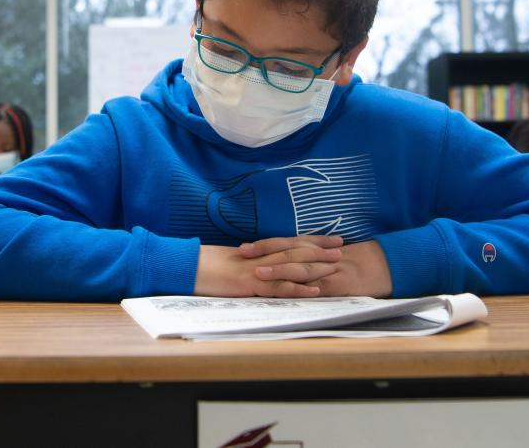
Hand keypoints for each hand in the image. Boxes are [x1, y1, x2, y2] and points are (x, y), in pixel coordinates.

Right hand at [194, 235, 342, 297]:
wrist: (186, 266)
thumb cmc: (204, 266)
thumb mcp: (231, 262)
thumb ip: (250, 262)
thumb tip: (263, 265)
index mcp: (257, 251)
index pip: (289, 243)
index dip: (312, 240)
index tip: (331, 239)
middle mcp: (260, 257)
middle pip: (296, 251)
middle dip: (320, 250)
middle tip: (342, 248)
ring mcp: (257, 270)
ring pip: (292, 267)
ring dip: (316, 266)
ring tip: (336, 265)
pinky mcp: (250, 285)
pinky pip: (278, 288)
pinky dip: (298, 289)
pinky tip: (314, 290)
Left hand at [245, 237, 391, 297]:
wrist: (390, 264)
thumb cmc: (359, 263)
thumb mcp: (331, 257)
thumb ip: (310, 258)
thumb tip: (283, 262)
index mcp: (317, 249)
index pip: (287, 244)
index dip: (265, 245)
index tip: (245, 247)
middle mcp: (321, 257)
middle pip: (290, 252)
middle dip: (265, 254)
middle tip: (243, 256)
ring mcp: (331, 271)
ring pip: (302, 269)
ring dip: (279, 271)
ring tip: (259, 274)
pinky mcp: (342, 286)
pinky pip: (321, 289)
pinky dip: (306, 290)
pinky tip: (291, 292)